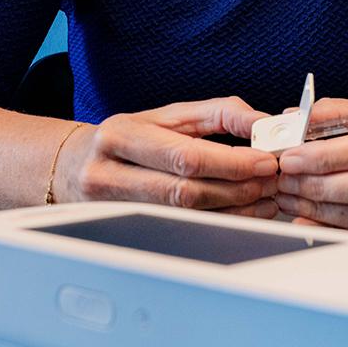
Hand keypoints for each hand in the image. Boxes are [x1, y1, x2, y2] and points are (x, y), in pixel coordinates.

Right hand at [54, 98, 279, 217]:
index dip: (230, 162)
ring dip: (234, 210)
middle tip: (270, 181)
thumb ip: (218, 114)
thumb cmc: (130, 137)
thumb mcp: (168, 115)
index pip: (183, 156)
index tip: (265, 160)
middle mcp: (110, 174)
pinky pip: (183, 231)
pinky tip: (244, 214)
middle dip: (237, 188)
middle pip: (184, 192)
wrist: (76, 167)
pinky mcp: (128, 232)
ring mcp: (115, 210)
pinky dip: (220, 223)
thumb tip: (262, 122)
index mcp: (121, 136)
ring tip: (265, 198)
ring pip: (185, 217)